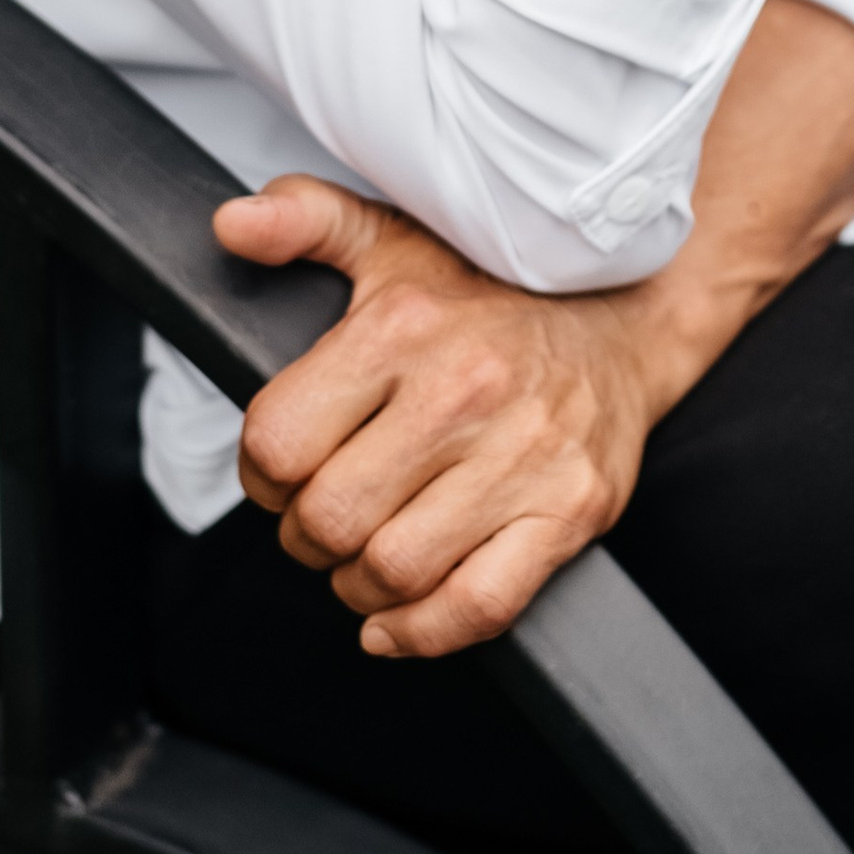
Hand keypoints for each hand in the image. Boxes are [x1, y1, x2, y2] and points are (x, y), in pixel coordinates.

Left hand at [220, 176, 667, 659]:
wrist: (622, 319)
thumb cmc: (491, 292)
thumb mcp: (393, 237)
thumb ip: (305, 220)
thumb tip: (232, 225)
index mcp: (403, 326)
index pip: (277, 441)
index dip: (261, 472)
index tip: (283, 470)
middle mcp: (462, 390)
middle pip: (327, 518)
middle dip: (306, 535)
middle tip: (324, 517)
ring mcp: (522, 455)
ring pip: (392, 570)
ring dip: (358, 584)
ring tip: (366, 553)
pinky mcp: (569, 510)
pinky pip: (476, 606)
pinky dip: (421, 632)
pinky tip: (397, 617)